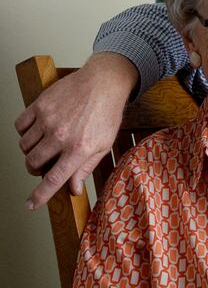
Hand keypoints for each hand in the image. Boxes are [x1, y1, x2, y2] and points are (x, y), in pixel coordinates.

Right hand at [15, 52, 138, 208]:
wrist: (103, 83)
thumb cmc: (107, 114)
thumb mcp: (103, 145)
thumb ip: (85, 168)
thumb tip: (73, 190)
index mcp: (79, 148)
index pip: (54, 179)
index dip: (40, 195)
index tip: (30, 204)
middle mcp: (61, 136)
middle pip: (33, 163)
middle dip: (35, 169)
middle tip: (45, 164)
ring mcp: (47, 120)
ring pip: (24, 146)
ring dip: (30, 151)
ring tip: (45, 145)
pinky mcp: (39, 105)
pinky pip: (19, 126)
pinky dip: (24, 131)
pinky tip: (38, 129)